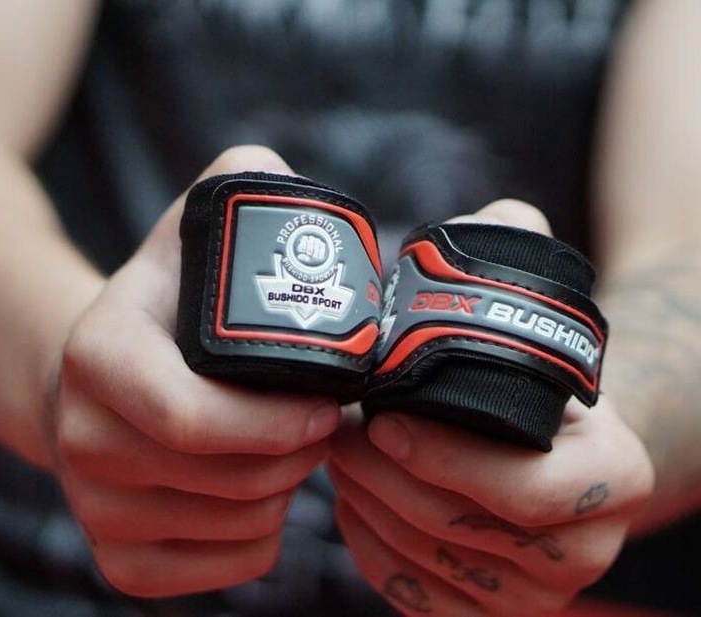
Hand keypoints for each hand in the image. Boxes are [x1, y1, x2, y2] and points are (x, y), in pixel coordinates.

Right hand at [48, 146, 340, 596]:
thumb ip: (245, 188)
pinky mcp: (119, 555)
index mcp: (99, 356)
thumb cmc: (168, 298)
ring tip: (291, 446)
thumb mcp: (196, 228)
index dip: (276, 422)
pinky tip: (262, 494)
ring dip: (285, 491)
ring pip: (234, 526)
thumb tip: (296, 194)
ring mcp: (96, 507)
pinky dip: (261, 539)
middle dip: (298, 453)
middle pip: (226, 479)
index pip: (191, 415)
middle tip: (323, 421)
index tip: (331, 405)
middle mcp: (82, 438)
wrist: (101, 368)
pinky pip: (221, 568)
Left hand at [329, 201, 653, 615]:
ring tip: (335, 452)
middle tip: (335, 427)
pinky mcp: (487, 611)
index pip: (525, 489)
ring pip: (423, 563)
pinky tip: (353, 500)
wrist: (557, 441)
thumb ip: (519, 253)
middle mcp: (585, 547)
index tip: (380, 417)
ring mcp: (534, 592)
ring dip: (364, 506)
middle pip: (456, 528)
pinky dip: (368, 547)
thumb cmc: (535, 370)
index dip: (442, 456)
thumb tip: (488, 222)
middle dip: (379, 475)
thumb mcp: (539, 307)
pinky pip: (410, 593)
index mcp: (614, 476)